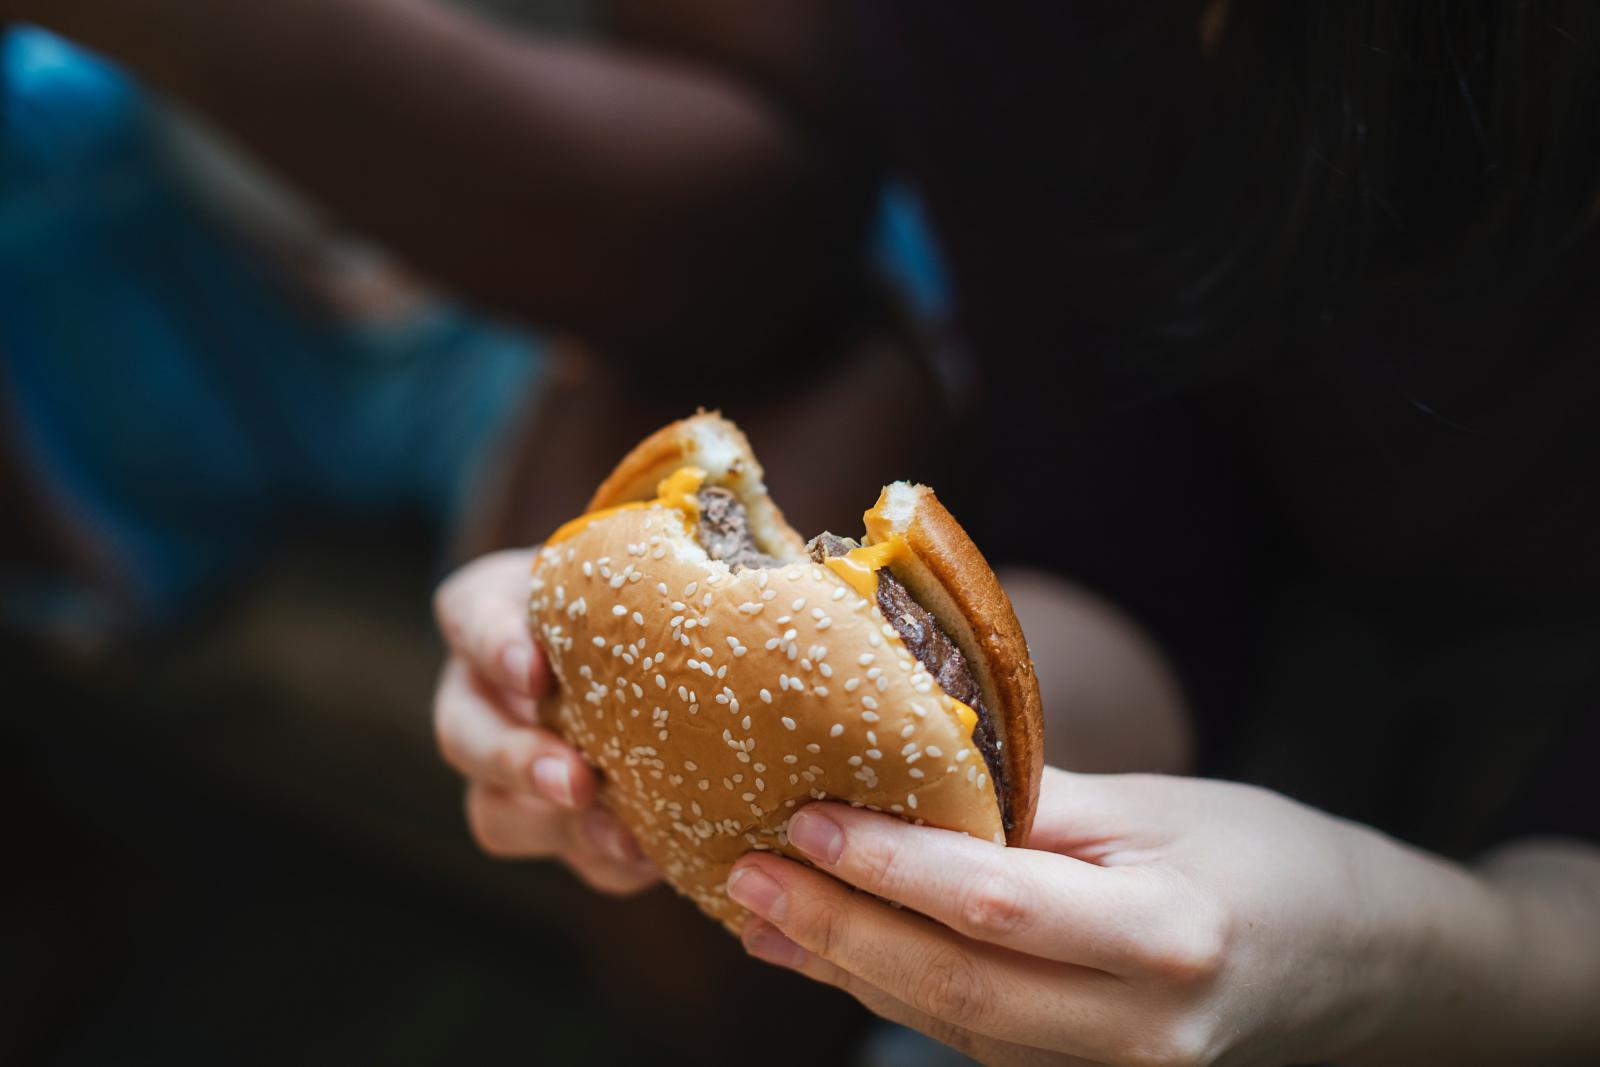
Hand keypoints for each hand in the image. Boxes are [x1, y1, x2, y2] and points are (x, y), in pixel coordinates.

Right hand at [433, 549, 658, 893]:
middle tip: (575, 780)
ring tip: (623, 837)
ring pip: (499, 812)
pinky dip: (608, 861)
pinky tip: (653, 856)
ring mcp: (507, 768)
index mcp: (495, 610)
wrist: (664, 641)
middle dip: (517, 761)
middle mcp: (482, 694)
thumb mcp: (646, 560)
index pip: (471, 616)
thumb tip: (766, 564)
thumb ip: (669, 560)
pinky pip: (566, 856)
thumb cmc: (651, 585)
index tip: (535, 669)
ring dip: (559, 829)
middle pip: (465, 734)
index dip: (495, 644)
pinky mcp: (554, 823)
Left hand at [725, 768, 1509, 1065]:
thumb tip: (911, 769)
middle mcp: (1141, 1033)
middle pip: (956, 989)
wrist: (1370, 969)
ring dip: (849, 969)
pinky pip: (977, 1039)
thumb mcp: (1165, 807)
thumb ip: (1037, 805)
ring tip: (762, 911)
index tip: (805, 818)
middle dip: (838, 933)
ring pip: (954, 1025)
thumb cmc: (1274, 861)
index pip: (998, 906)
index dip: (890, 866)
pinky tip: (839, 948)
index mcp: (1171, 938)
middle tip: (745, 876)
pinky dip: (900, 992)